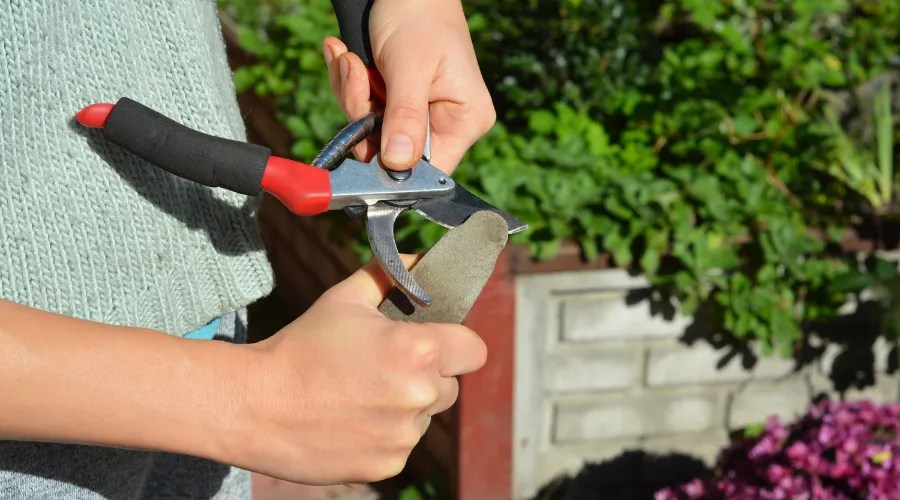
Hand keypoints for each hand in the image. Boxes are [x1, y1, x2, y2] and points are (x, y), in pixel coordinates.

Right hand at [234, 257, 486, 484]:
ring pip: (426, 417)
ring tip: (358, 394)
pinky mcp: (388, 465)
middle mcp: (420, 395)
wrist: (255, 404)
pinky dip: (384, 436)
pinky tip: (350, 421)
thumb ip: (390, 276)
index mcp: (417, 350)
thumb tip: (421, 260)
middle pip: (450, 385)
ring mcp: (404, 435)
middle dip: (427, 375)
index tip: (435, 343)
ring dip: (405, 406)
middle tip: (382, 367)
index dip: (457, 343)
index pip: (473, 349)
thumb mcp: (345, 298)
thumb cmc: (301, 346)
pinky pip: (401, 445)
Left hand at [322, 0, 495, 172]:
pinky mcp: (393, 103)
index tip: (362, 145)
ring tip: (351, 57)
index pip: (430, 170)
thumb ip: (405, 117)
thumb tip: (398, 165)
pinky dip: (349, 84)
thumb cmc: (419, 15)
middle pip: (392, 152)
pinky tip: (347, 55)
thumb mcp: (410, 68)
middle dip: (363, 113)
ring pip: (370, 132)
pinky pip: (362, 112)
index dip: (393, 166)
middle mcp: (445, 123)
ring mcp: (417, 114)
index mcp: (465, 120)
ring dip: (352, 94)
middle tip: (356, 73)